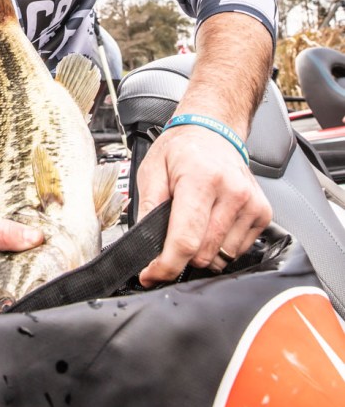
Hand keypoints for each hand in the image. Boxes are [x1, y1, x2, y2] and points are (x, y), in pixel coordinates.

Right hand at [0, 197, 43, 316]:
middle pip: (0, 312)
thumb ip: (4, 234)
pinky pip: (1, 282)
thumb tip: (35, 238)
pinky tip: (29, 266)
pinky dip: (13, 274)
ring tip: (43, 280)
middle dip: (22, 303)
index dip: (14, 321)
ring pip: (2, 296)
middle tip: (48, 293)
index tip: (38, 309)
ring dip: (19, 288)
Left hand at [136, 124, 271, 286]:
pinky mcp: (263, 213)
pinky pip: (238, 251)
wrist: (213, 131)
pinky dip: (220, 246)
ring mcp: (251, 203)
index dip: (166, 265)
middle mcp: (232, 192)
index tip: (151, 275)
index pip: (186, 239)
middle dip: (181, 255)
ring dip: (203, 251)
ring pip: (222, 257)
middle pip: (204, 253)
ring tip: (195, 222)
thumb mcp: (152, 170)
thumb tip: (144, 244)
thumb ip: (147, 207)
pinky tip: (212, 222)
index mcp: (201, 179)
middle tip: (171, 236)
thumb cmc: (182, 150)